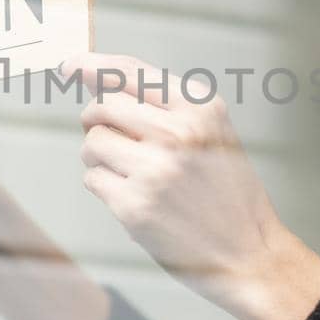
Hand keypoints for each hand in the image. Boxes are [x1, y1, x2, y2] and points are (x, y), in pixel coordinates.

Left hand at [66, 53, 319, 319]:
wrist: (250, 254)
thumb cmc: (226, 192)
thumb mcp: (212, 133)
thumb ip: (163, 103)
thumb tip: (92, 75)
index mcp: (201, 107)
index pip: (131, 72)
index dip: (92, 65)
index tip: (69, 66)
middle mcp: (179, 132)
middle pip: (102, 105)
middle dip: (96, 120)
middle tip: (109, 138)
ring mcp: (155, 169)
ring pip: (92, 142)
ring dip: (100, 157)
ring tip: (132, 174)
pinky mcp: (135, 205)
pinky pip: (93, 178)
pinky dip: (105, 186)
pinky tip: (133, 198)